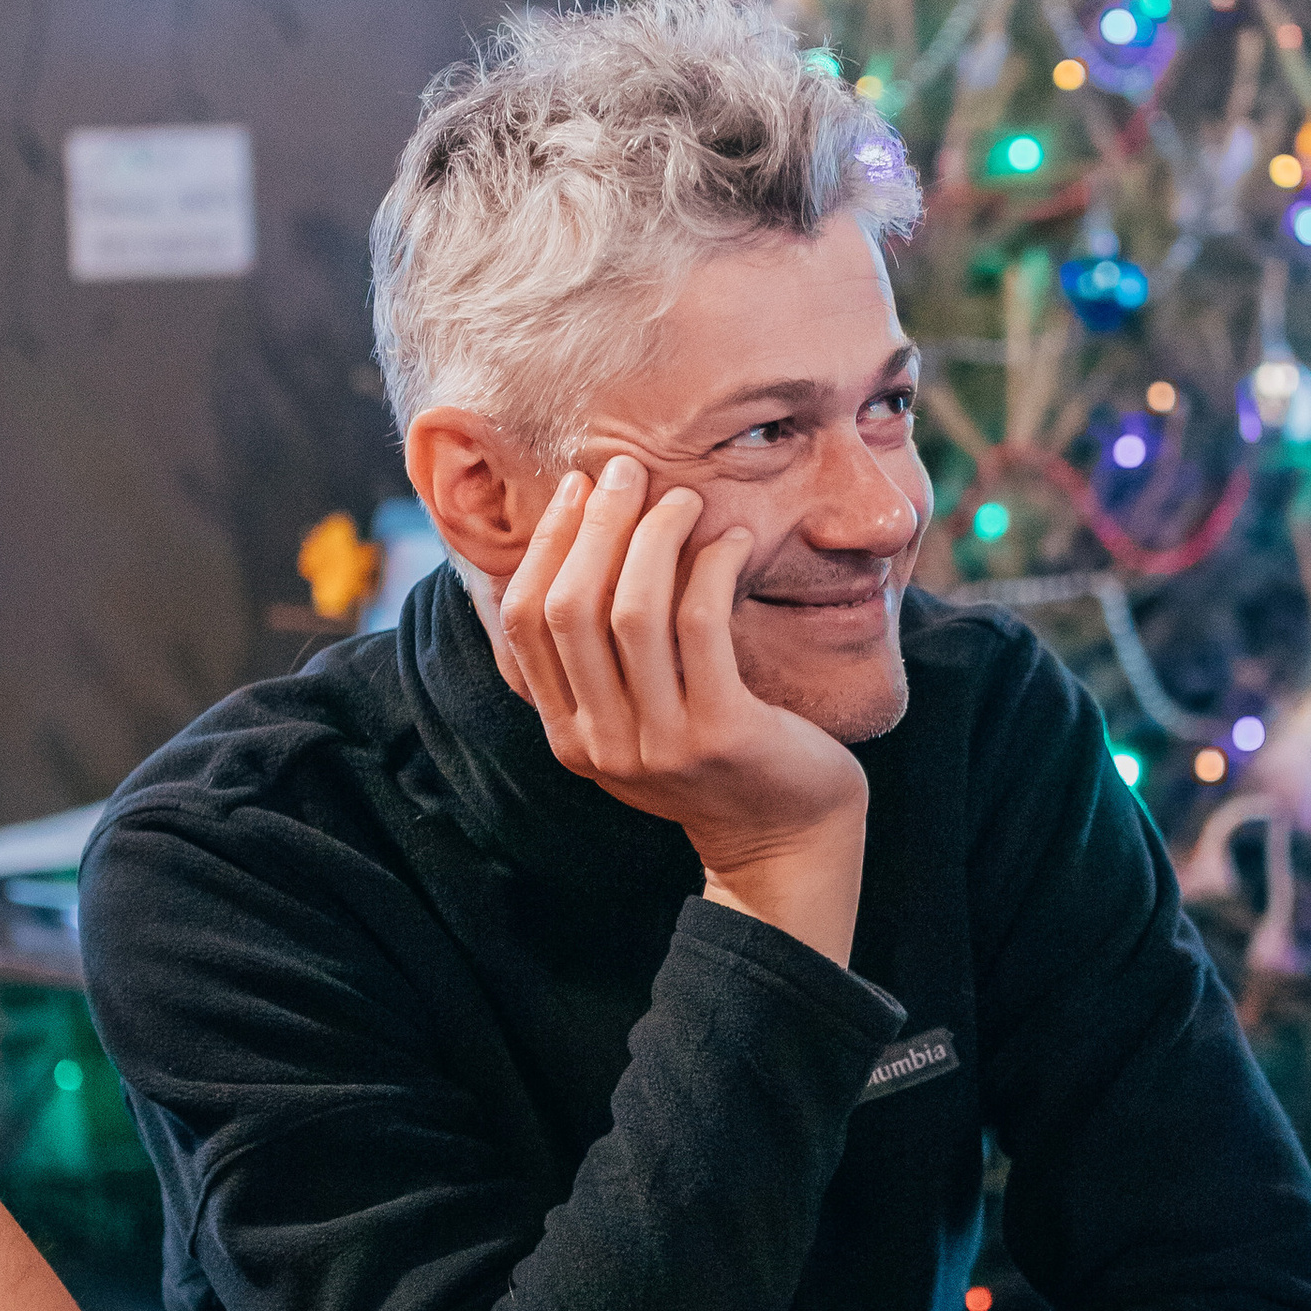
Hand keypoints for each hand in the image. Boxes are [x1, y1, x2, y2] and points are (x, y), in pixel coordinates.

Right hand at [494, 458, 868, 962]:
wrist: (786, 838)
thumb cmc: (714, 756)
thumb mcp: (635, 718)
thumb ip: (599, 661)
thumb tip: (572, 549)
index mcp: (566, 735)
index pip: (525, 622)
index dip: (547, 545)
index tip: (578, 490)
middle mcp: (600, 744)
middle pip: (572, 607)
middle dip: (596, 525)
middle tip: (626, 471)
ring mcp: (658, 744)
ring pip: (632, 611)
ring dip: (654, 537)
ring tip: (684, 497)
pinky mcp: (720, 734)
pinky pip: (702, 625)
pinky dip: (711, 568)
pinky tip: (731, 542)